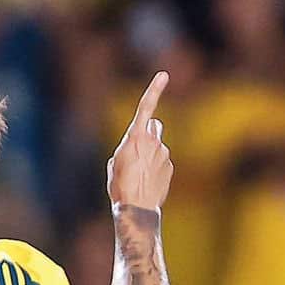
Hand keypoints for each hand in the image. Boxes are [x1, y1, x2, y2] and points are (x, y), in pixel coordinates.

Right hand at [107, 71, 172, 213]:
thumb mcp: (115, 164)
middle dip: (149, 132)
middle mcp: (153, 141)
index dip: (155, 89)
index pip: (146, 107)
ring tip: (139, 175)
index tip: (164, 75)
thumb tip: (135, 148)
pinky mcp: (170, 166)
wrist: (137, 208)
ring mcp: (164, 154)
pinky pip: (162, 162)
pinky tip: (147, 183)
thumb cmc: (121, 187)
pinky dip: (156, 168)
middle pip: (154, 126)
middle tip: (139, 148)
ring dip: (150, 155)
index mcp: (135, 137)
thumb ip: (126, 149)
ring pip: (158, 147)